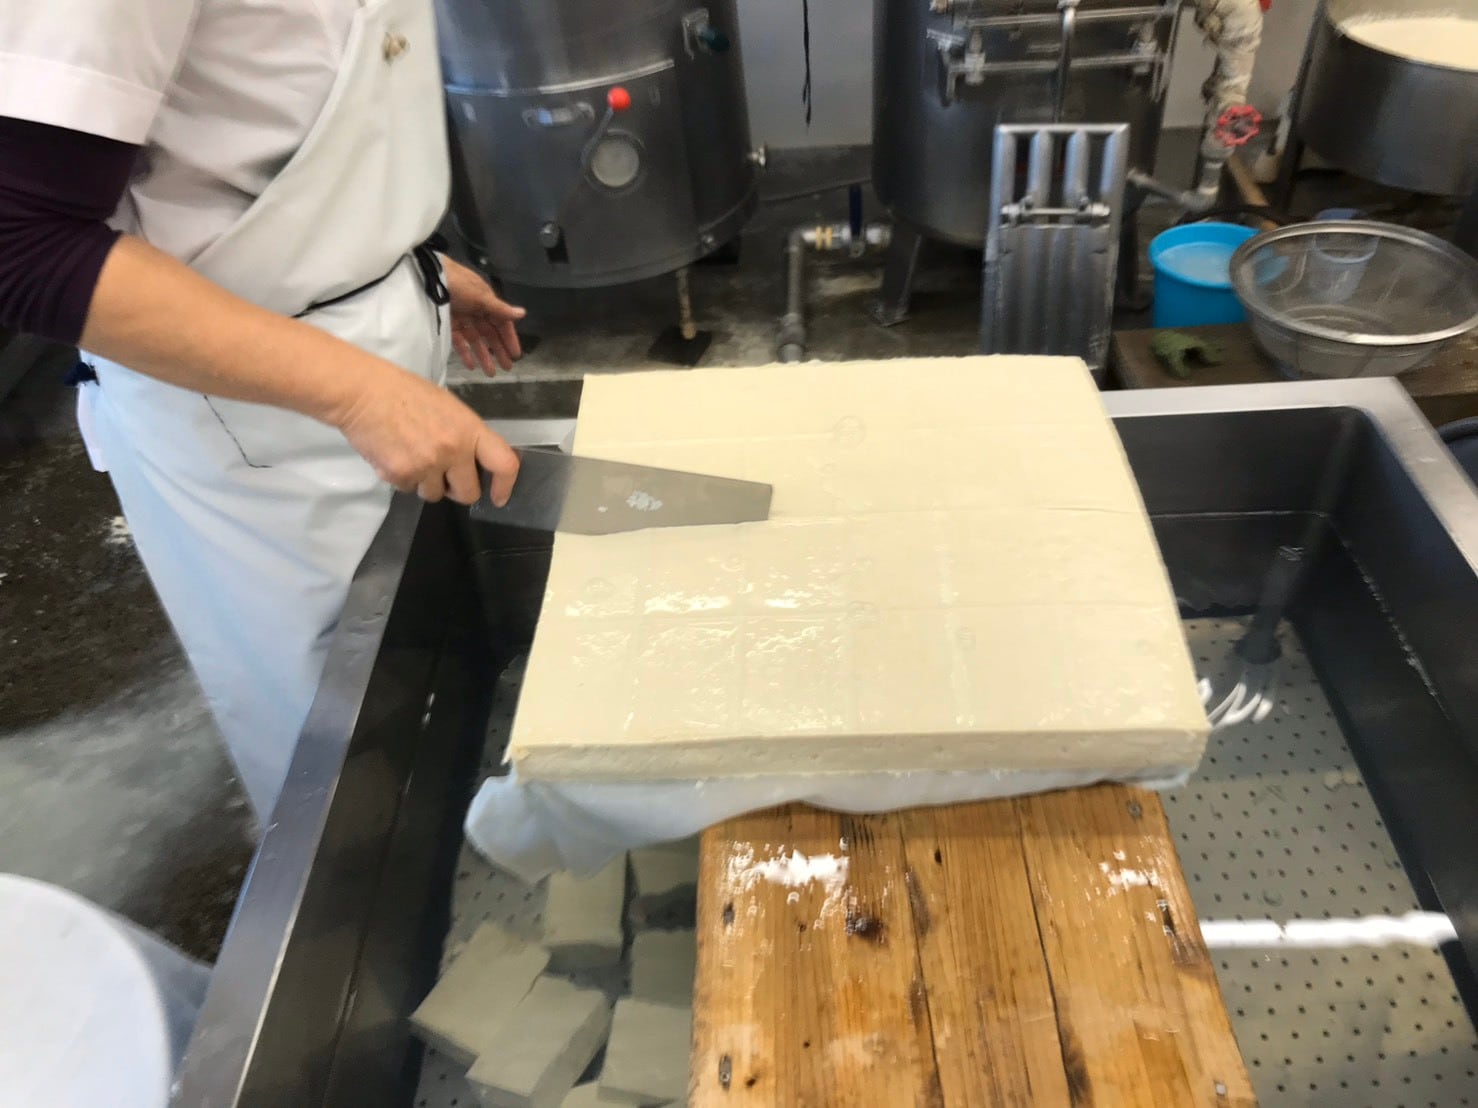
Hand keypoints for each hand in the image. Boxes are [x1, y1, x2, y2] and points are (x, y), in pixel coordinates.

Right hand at [332, 364, 518, 505]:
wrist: (362, 392)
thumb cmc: (405, 394)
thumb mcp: (448, 408)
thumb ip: (465, 436)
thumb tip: (474, 462)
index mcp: (469, 430)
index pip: (504, 464)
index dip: (505, 486)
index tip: (499, 497)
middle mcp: (453, 451)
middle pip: (468, 493)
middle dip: (458, 489)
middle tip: (445, 476)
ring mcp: (426, 465)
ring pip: (435, 494)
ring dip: (426, 483)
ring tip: (413, 456)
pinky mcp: (400, 475)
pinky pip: (409, 490)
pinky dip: (403, 478)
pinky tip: (395, 454)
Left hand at [442, 255, 525, 375]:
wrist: (427, 277)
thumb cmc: (458, 284)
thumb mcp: (480, 297)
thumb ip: (500, 309)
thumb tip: (522, 313)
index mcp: (486, 302)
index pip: (502, 323)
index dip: (509, 338)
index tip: (515, 354)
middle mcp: (476, 311)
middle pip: (490, 334)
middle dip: (498, 350)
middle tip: (506, 368)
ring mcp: (461, 318)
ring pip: (475, 340)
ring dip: (483, 355)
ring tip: (490, 373)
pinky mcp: (448, 324)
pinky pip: (459, 341)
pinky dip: (465, 352)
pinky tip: (471, 365)